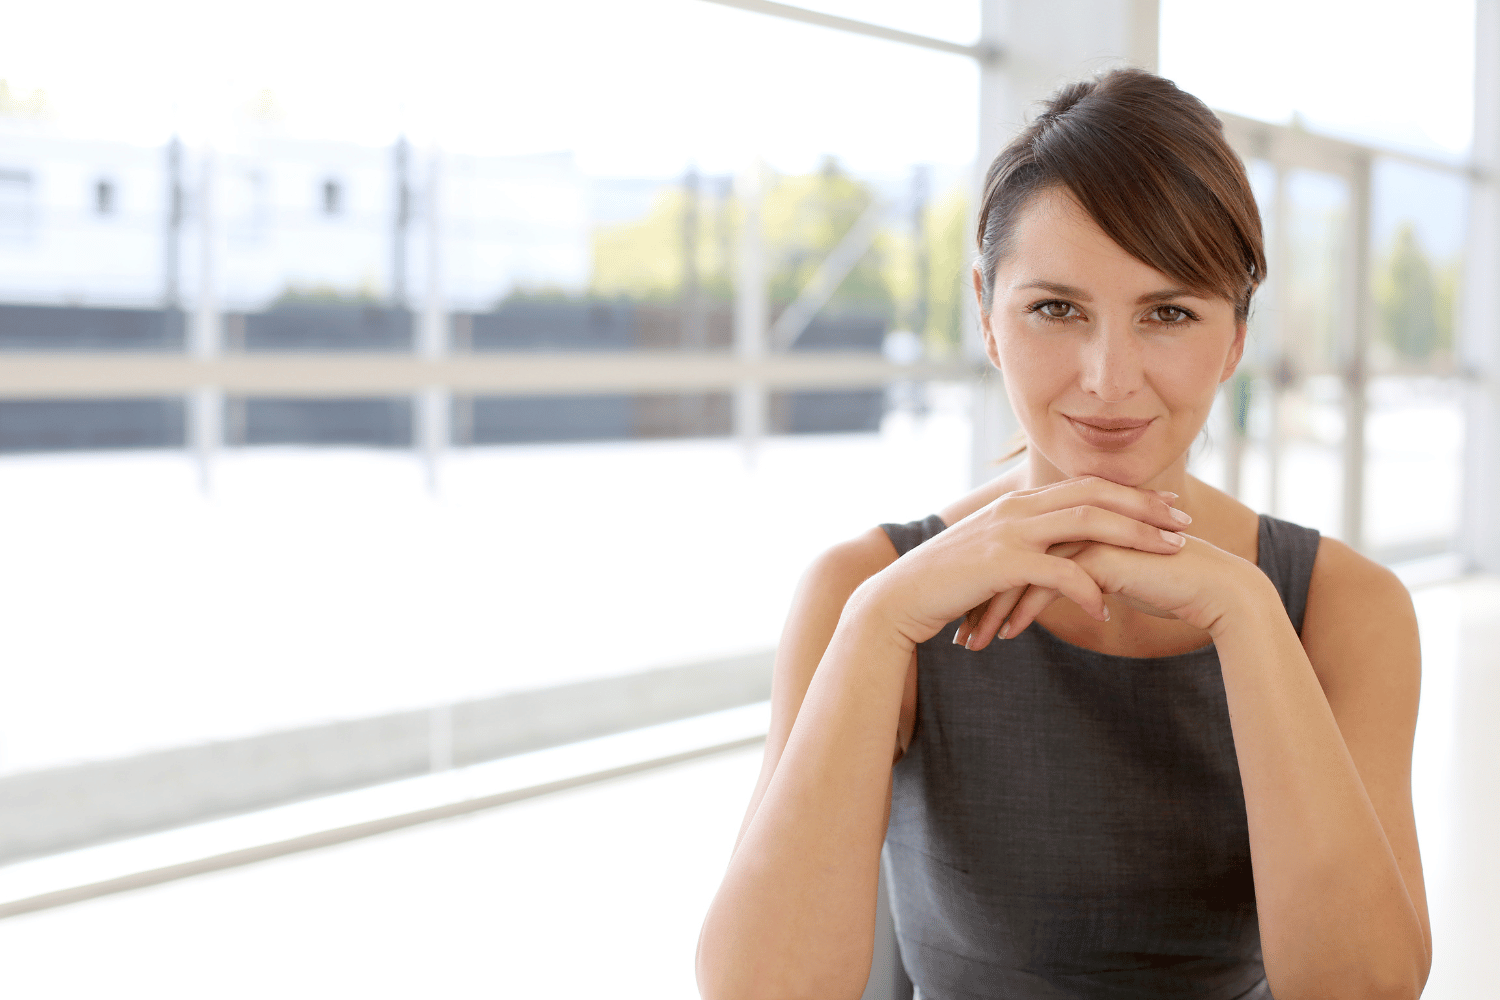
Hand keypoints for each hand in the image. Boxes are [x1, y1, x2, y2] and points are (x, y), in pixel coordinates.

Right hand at [856, 477, 1192, 649]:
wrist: (900, 598)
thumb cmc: (946, 585)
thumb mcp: (992, 559)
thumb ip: (1025, 552)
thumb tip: (1056, 561)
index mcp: (1018, 504)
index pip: (1086, 487)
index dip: (1130, 496)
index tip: (1167, 507)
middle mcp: (1018, 509)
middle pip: (1096, 495)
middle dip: (1146, 508)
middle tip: (1185, 523)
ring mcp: (1009, 531)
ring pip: (1087, 524)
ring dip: (1135, 537)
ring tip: (1170, 554)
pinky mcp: (1001, 562)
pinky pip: (1059, 572)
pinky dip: (1087, 591)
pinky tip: (1104, 612)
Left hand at [960, 532, 1266, 648]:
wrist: (1212, 590)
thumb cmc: (1165, 587)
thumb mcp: (1110, 582)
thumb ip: (1080, 578)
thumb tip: (1050, 592)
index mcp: (1074, 522)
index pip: (1016, 553)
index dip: (990, 588)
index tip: (969, 618)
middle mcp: (1075, 523)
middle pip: (1010, 560)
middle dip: (981, 600)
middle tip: (961, 633)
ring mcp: (1086, 535)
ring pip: (1021, 572)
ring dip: (994, 610)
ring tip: (975, 642)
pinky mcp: (1098, 555)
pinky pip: (1047, 584)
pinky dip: (1024, 611)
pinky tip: (1010, 635)